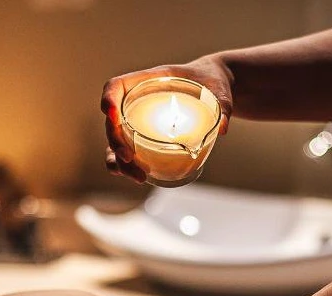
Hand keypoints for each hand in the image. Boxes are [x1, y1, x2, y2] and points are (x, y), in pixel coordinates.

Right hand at [101, 56, 233, 182]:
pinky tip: (139, 178)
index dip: (109, 98)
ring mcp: (138, 121)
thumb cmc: (212, 82)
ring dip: (118, 161)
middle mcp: (137, 102)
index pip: (117, 86)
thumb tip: (223, 127)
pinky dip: (127, 167)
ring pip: (116, 142)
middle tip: (128, 158)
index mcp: (148, 82)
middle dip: (115, 142)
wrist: (213, 88)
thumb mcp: (219, 89)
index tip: (110, 112)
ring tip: (138, 177)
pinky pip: (128, 153)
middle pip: (113, 122)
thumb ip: (222, 103)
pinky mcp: (145, 138)